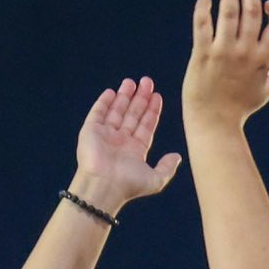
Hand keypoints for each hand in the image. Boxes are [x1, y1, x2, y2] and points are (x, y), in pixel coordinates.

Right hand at [71, 77, 182, 214]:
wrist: (103, 187)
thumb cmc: (128, 185)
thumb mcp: (156, 180)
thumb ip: (167, 167)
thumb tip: (177, 156)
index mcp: (135, 150)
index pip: (146, 125)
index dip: (152, 110)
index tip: (157, 96)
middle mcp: (121, 141)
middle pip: (132, 114)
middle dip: (140, 98)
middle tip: (147, 81)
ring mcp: (105, 135)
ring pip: (117, 111)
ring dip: (124, 96)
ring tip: (132, 81)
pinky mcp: (91, 131)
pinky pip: (98, 113)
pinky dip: (104, 102)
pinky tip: (112, 92)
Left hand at [183, 0, 268, 129]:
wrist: (213, 123)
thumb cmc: (240, 107)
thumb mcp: (267, 90)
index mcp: (262, 60)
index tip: (267, 6)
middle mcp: (245, 53)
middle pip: (253, 13)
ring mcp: (223, 52)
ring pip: (229, 13)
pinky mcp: (202, 54)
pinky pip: (202, 24)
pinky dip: (203, 8)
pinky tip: (205, 0)